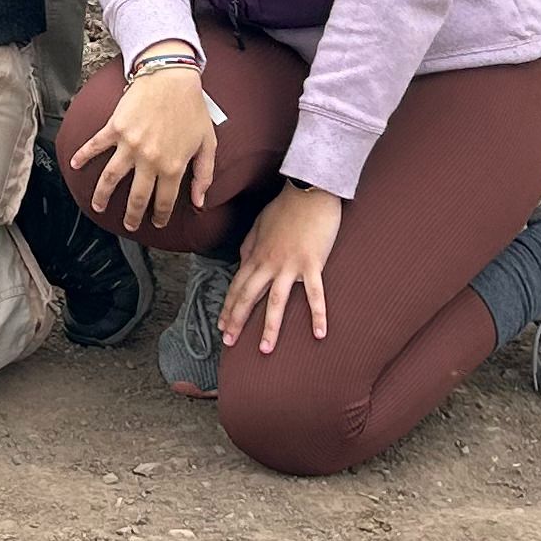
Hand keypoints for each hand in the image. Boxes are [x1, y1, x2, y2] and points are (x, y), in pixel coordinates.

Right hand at [65, 62, 220, 234]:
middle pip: (136, 196)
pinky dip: (83, 156)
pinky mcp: (115, 128)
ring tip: (98, 206)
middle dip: (130, 215)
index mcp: (172, 166)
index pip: (163, 201)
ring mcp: (129, 145)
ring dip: (102, 195)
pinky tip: (74, 165)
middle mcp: (149, 160)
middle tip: (127, 224)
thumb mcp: (207, 143)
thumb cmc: (192, 108)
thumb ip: (204, 175)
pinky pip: (95, 146)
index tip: (155, 223)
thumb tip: (199, 201)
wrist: (172, 77)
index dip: (158, 216)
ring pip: (110, 178)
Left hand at [217, 182, 341, 353]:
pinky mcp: (313, 263)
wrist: (309, 190)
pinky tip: (319, 334)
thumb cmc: (286, 206)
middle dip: (237, 321)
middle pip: (249, 296)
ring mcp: (291, 265)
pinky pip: (315, 294)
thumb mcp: (259, 225)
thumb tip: (243, 262)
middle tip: (229, 343)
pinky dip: (318, 314)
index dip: (229, 307)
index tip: (222, 326)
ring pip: (276, 301)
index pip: (238, 286)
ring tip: (265, 349)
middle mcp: (269, 263)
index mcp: (256, 254)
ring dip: (270, 327)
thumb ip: (250, 245)